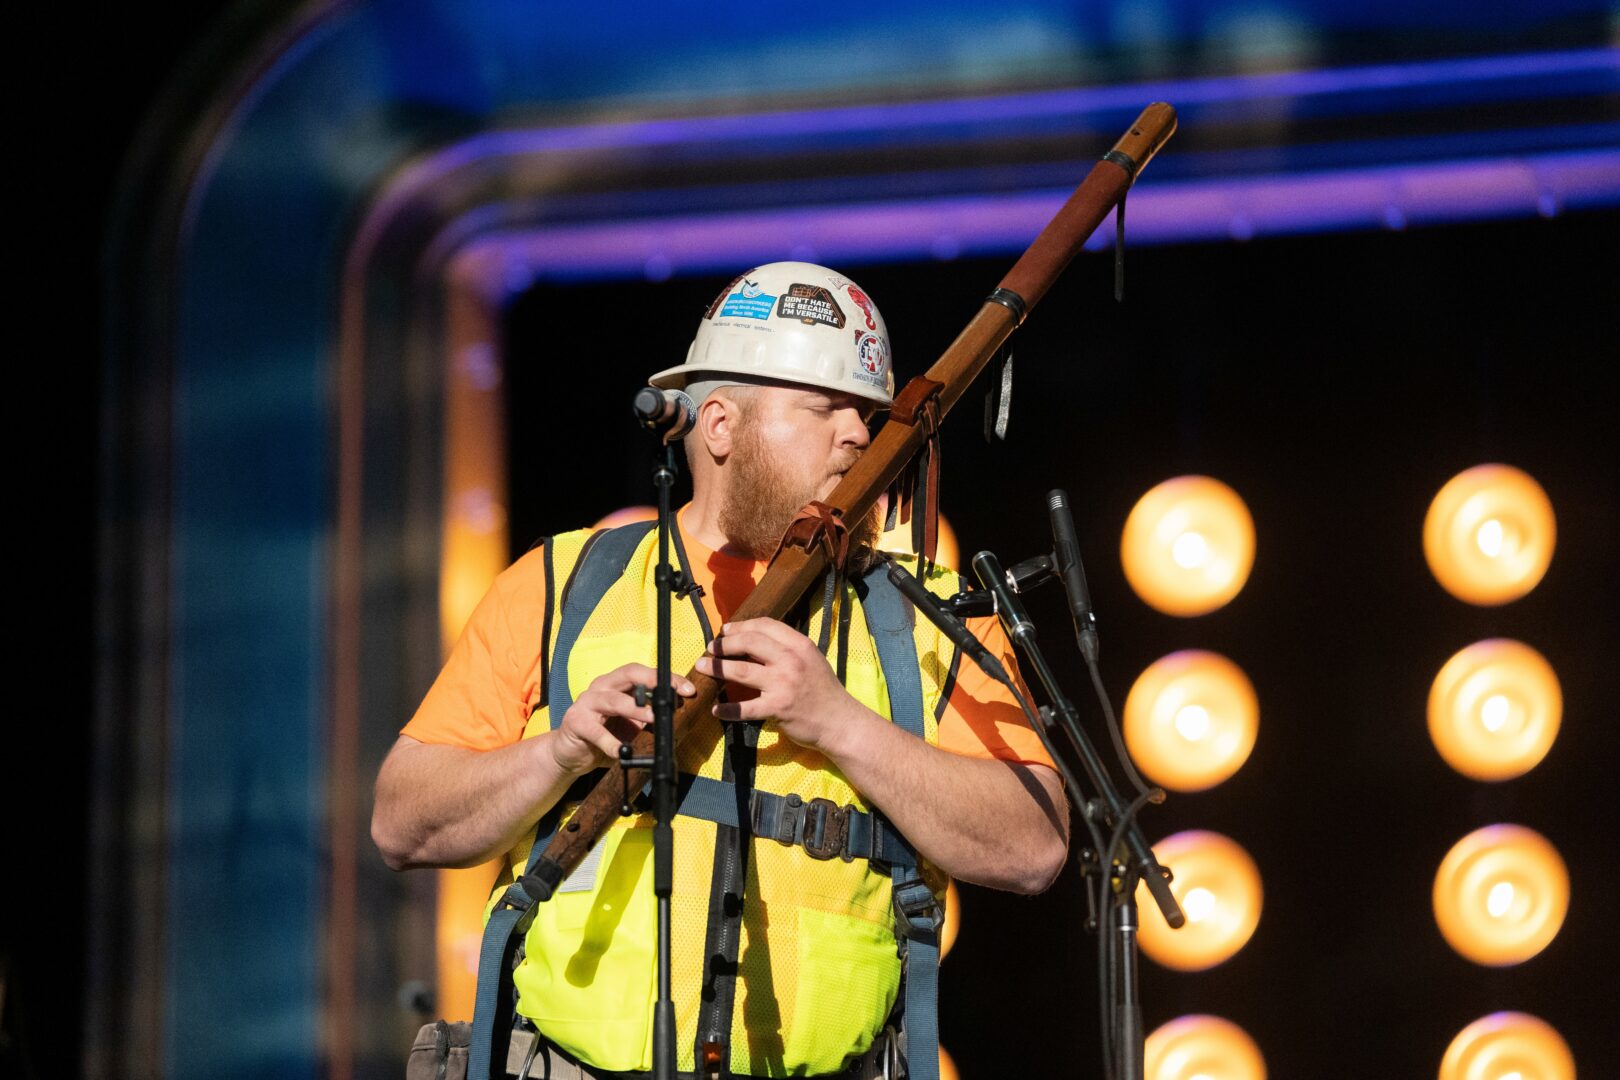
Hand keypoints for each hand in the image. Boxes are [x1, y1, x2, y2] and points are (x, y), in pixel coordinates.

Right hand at [550, 663, 695, 774]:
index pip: (643, 673)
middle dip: (654, 683)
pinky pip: (596, 732)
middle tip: (673, 697)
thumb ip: (648, 719)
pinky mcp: (575, 722)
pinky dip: (610, 742)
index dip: (666, 678)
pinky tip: (622, 752)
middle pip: (628, 675)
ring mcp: (586, 702)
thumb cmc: (604, 736)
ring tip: (654, 718)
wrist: (570, 754)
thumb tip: (678, 719)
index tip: (688, 690)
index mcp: (616, 683)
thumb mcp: (630, 726)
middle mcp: (601, 686)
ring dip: (635, 709)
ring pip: (613, 700)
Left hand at [693, 618, 866, 753]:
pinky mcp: (777, 709)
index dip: (741, 625)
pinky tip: (716, 709)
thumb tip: (753, 641)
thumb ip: (787, 650)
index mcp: (800, 645)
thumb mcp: (811, 660)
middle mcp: (791, 661)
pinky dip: (727, 710)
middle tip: (710, 648)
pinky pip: (745, 708)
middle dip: (724, 644)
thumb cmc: (823, 691)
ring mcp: (783, 684)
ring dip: (717, 668)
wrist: (840, 723)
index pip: (765, 625)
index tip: (725, 631)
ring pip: (741, 671)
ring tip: (702, 667)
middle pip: (749, 642)